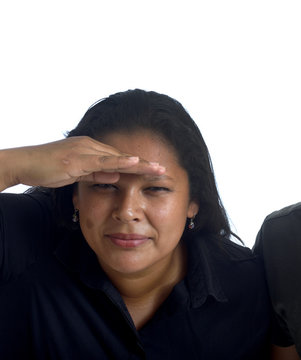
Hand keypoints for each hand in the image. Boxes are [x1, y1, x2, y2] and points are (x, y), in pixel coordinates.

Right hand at [1, 136, 165, 190]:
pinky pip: (103, 160)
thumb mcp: (76, 174)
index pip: (120, 159)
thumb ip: (96, 174)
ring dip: (140, 163)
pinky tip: (135, 162)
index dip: (138, 165)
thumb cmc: (46, 169)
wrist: (23, 164)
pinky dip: (120, 161)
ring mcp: (85, 150)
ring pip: (118, 157)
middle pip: (123, 157)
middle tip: (164, 169)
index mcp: (92, 150)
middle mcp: (91, 147)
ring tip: (158, 168)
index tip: (155, 171)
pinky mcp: (78, 158)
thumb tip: (116, 177)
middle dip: (145, 163)